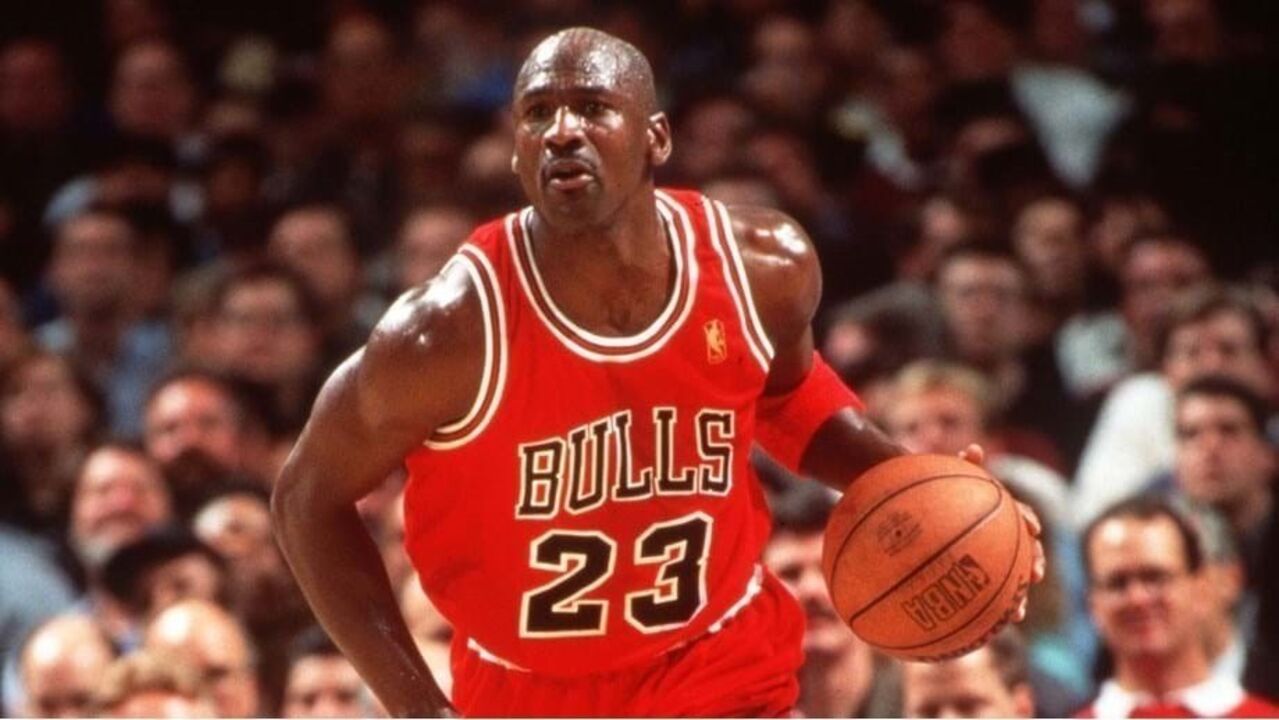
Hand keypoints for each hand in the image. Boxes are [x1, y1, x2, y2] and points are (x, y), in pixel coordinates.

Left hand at [958, 444, 1045, 622]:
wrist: (930, 512)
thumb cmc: (941, 495)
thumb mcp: (951, 480)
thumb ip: (964, 467)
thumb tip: (975, 449)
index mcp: (1001, 514)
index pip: (1021, 516)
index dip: (1028, 521)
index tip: (1031, 529)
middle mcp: (1004, 537)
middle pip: (1028, 552)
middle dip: (1035, 563)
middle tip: (1036, 573)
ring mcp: (995, 559)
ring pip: (1014, 580)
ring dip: (1019, 597)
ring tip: (1018, 612)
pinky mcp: (981, 578)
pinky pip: (992, 596)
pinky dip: (995, 610)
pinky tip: (990, 627)